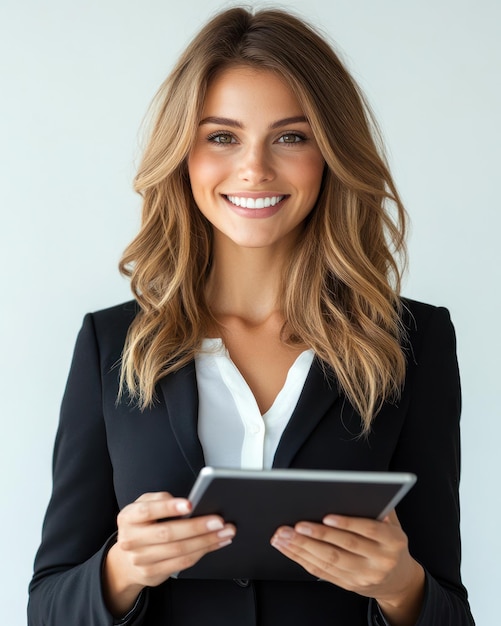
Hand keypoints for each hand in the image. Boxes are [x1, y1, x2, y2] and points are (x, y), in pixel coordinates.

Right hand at [103, 492, 235, 615]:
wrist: (126, 560)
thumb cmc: (141, 525)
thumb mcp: (143, 505)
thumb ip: (159, 499)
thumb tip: (183, 502)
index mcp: (129, 517)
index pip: (148, 510)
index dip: (169, 507)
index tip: (190, 504)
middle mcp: (132, 539)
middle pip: (168, 533)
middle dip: (197, 527)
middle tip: (218, 521)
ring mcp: (142, 559)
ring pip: (179, 550)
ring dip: (206, 541)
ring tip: (224, 532)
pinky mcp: (153, 573)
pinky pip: (182, 562)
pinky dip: (202, 552)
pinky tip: (215, 543)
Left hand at [271, 510, 423, 625]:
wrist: (398, 580)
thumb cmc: (389, 543)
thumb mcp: (392, 523)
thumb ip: (376, 507)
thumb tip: (353, 490)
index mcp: (393, 541)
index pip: (369, 530)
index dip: (347, 523)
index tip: (327, 516)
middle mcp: (381, 561)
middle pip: (344, 547)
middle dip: (316, 535)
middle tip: (295, 525)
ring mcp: (364, 576)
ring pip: (329, 561)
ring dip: (303, 548)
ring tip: (284, 536)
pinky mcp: (349, 585)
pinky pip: (323, 572)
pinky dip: (303, 559)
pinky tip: (290, 549)